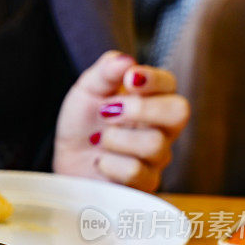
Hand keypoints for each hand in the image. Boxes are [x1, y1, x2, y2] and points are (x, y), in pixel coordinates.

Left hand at [53, 51, 189, 190]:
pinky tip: (99, 162)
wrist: (65, 164)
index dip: (153, 79)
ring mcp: (156, 158)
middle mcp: (161, 127)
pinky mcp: (145, 184)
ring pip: (155, 144)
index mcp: (151, 100)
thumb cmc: (82, 127)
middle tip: (107, 111)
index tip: (128, 80)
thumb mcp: (86, 92)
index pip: (169, 84)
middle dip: (140, 109)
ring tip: (98, 141)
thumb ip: (105, 73)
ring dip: (116, 139)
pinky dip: (110, 164)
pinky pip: (137, 172)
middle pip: (179, 112)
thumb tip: (126, 61)